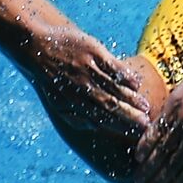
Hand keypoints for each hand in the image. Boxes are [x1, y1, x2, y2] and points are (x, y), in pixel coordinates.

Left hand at [33, 28, 148, 132]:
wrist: (35, 46)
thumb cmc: (51, 77)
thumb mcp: (58, 102)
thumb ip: (76, 117)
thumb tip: (95, 128)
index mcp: (74, 102)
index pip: (101, 119)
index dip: (120, 127)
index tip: (137, 135)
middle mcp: (81, 87)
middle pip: (110, 105)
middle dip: (129, 117)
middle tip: (147, 125)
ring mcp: (87, 69)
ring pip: (113, 87)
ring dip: (130, 99)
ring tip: (145, 107)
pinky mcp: (92, 51)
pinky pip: (112, 66)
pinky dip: (125, 76)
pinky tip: (136, 84)